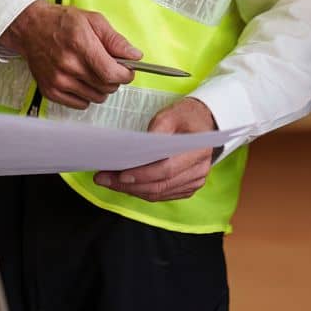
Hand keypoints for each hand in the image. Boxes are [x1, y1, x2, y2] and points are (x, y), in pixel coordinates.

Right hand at [0, 1, 136, 108]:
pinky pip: (81, 104)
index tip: (128, 71)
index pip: (111, 73)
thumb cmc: (62, 22)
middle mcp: (68, 65)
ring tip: (94, 72)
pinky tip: (82, 80)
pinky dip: (87, 95)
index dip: (125, 75)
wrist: (31, 28)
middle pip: (106, 87)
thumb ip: (115, 39)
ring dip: (101, 88)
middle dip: (115, 79)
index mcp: (80, 44)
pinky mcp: (51, 91)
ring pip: (96, 97)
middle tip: (110, 67)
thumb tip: (135, 55)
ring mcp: (58, 80)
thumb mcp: (93, 20)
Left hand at [93, 97, 217, 201]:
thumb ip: (157, 128)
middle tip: (105, 179)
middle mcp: (198, 170)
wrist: (205, 123)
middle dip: (129, 185)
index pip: (166, 170)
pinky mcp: (188, 187)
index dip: (142, 175)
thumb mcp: (171, 114)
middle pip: (160, 186)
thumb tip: (139, 146)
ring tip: (110, 181)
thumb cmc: (186, 117)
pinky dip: (142, 191)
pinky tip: (126, 185)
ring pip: (159, 194)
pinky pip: (162, 195)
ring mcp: (194, 181)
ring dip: (133, 190)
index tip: (120, 174)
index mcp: (197, 151)